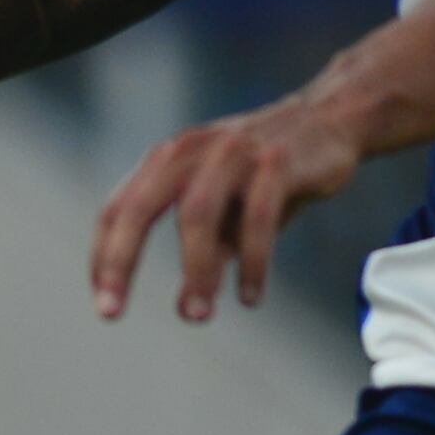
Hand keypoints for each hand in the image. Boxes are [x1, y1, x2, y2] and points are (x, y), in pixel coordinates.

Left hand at [91, 97, 368, 323]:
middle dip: (121, 260)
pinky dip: (251, 261)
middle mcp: (192, 151)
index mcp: (169, 159)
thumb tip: (186, 307)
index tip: (103, 302)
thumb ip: (205, 250)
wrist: (331, 118)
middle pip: (142, 206)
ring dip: (194, 270)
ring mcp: (233, 153)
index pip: (120, 208)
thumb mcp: (228, 208)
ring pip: (198, 214)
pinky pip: (258, 219)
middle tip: (110, 311)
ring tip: (196, 315)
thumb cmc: (268, 170)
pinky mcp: (276, 162)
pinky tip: (249, 297)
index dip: (105, 255)